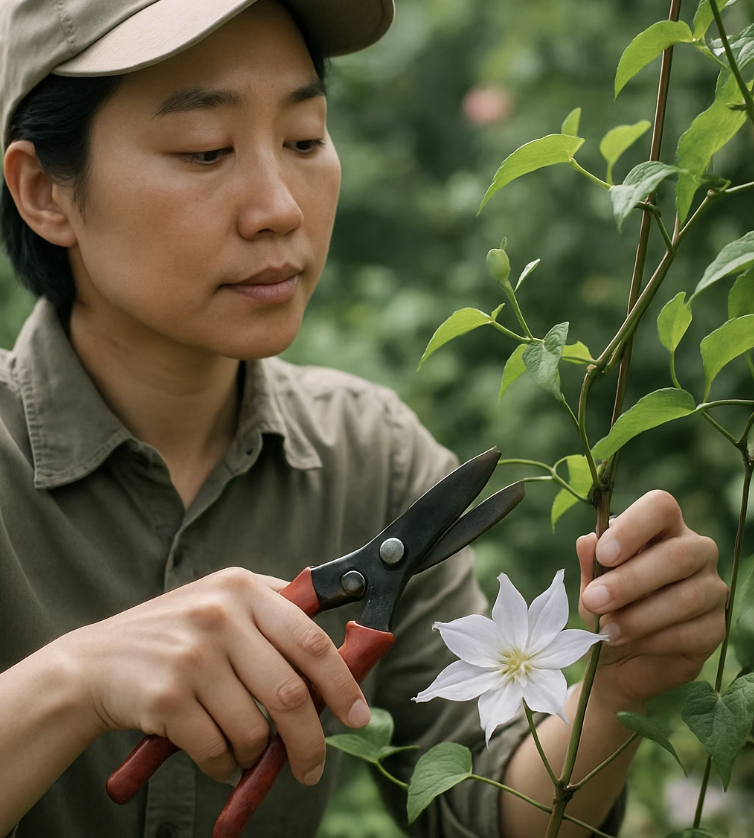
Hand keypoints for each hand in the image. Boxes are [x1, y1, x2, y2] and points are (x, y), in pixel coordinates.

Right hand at [60, 567, 369, 785]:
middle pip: (289, 693)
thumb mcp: (221, 601)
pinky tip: (214, 756)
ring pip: (253, 728)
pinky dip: (222, 765)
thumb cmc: (172, 635)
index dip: (343, 682)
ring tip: (241, 749)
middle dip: (309, 741)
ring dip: (253, 753)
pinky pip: (217, 749)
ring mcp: (192, 654)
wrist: (93, 663)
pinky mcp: (167, 695)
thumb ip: (273, 613)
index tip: (359, 715)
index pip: (311, 640)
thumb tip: (338, 652)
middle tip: (313, 767)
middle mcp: (219, 614)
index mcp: (243, 588)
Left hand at [577, 490, 726, 711]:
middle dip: (630, 580)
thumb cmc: (608, 608)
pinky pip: (693, 632)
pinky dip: (655, 640)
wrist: (622, 660)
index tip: (603, 554)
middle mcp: (695, 550)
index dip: (633, 527)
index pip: (660, 507)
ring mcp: (712, 587)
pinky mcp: (716, 626)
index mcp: (663, 528)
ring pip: (687, 596)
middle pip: (677, 555)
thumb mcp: (592, 586)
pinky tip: (631, 643)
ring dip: (640, 616)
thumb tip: (587, 540)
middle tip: (594, 600)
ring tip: (608, 631)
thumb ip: (591, 564)